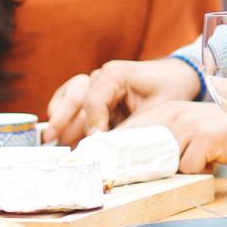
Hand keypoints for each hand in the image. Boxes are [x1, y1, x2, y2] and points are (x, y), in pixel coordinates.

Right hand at [43, 58, 201, 145]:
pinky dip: (62, 114)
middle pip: (75, 97)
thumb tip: (111, 152)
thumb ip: (132, 130)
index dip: (92, 122)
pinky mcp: (92, 94)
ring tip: (51, 140)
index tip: (94, 142)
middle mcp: (100, 76)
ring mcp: (93, 83)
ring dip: (60, 118)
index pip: (93, 99)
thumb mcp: (155, 112)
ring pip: (68, 98)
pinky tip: (57, 131)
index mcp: (115, 74)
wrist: (174, 78)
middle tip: (54, 141)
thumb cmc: (167, 90)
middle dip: (64, 119)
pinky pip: (69, 101)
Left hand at [122, 102, 226, 174]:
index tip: (103, 165)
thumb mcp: (189, 127)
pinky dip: (197, 171)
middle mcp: (175, 114)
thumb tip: (135, 161)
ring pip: (164, 160)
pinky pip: (188, 168)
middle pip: (140, 145)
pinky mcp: (205, 140)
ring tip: (191, 161)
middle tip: (124, 178)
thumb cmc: (222, 134)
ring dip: (174, 169)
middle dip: (133, 165)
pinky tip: (211, 161)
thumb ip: (166, 136)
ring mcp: (190, 126)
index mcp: (167, 109)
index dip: (116, 148)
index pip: (131, 128)